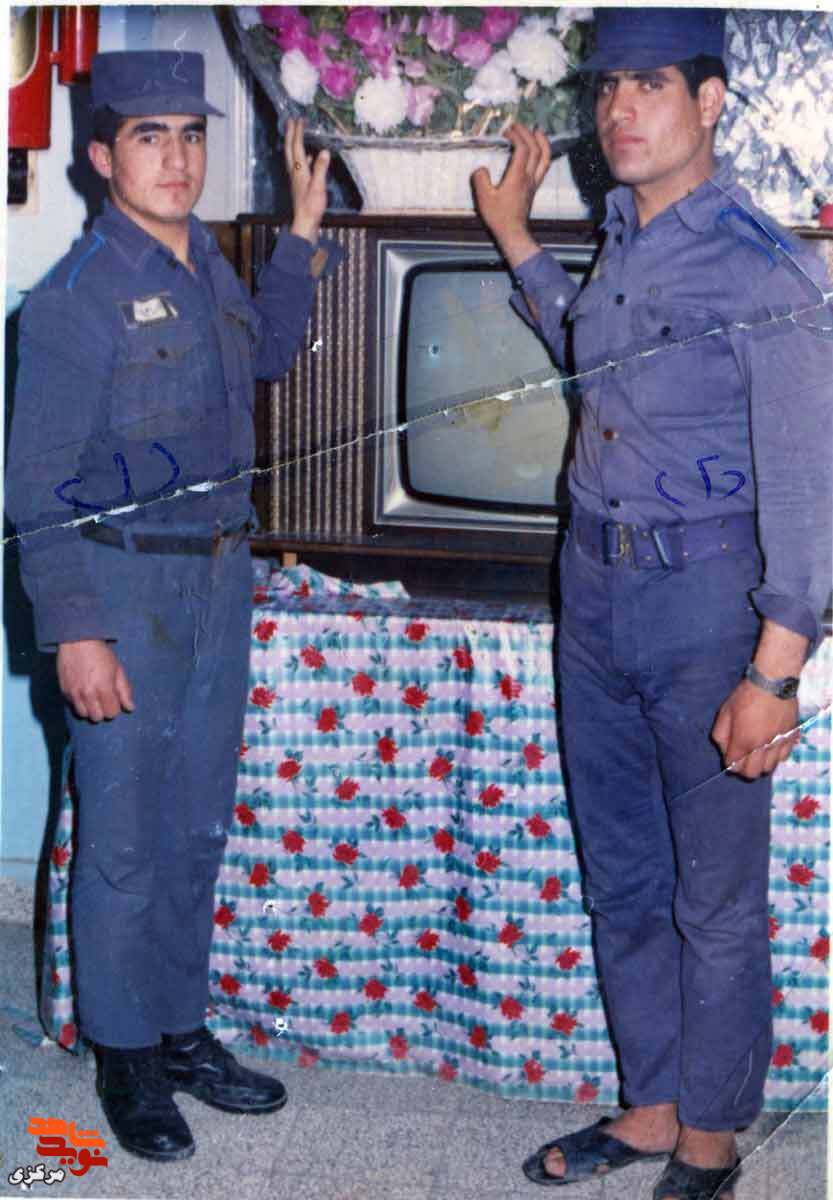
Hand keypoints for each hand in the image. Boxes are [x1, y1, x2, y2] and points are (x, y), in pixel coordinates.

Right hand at [57, 639, 134, 722]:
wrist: (77, 641)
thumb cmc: (101, 654)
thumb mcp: (118, 669)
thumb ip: (125, 690)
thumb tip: (130, 708)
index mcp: (103, 689)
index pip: (111, 713)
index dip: (115, 707)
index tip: (114, 699)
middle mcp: (87, 694)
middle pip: (97, 718)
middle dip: (103, 710)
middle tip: (104, 699)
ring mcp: (74, 693)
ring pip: (84, 715)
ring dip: (90, 709)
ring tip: (93, 698)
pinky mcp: (64, 691)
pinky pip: (72, 706)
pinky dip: (79, 703)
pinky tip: (83, 693)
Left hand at [285, 117, 329, 244]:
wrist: (305, 223)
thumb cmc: (311, 207)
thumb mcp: (318, 187)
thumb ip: (321, 169)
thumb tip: (323, 151)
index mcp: (299, 171)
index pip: (297, 147)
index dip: (297, 133)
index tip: (299, 120)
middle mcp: (295, 172)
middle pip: (290, 149)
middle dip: (290, 134)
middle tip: (291, 121)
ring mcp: (296, 179)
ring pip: (292, 157)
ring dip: (294, 144)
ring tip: (296, 134)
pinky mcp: (300, 184)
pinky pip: (300, 166)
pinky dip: (303, 158)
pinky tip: (309, 157)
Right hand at [471, 123, 550, 268]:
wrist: (513, 233)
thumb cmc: (498, 217)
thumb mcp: (483, 198)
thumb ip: (480, 179)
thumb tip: (481, 168)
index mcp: (517, 177)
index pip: (522, 149)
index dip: (516, 136)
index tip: (506, 132)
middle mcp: (528, 177)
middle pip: (535, 149)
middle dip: (527, 133)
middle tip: (516, 126)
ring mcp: (533, 182)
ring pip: (544, 157)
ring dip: (542, 141)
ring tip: (537, 131)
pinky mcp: (534, 188)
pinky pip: (543, 166)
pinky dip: (544, 154)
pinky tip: (539, 151)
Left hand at [711, 680, 798, 779]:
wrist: (773, 683)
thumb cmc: (746, 695)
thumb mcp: (725, 712)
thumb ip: (721, 734)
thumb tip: (724, 749)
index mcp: (744, 741)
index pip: (734, 766)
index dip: (729, 763)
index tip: (730, 755)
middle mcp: (763, 747)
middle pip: (753, 773)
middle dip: (744, 769)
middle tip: (742, 758)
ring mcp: (779, 743)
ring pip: (770, 768)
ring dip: (761, 763)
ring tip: (757, 752)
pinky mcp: (792, 737)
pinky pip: (784, 756)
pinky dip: (776, 755)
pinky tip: (771, 744)